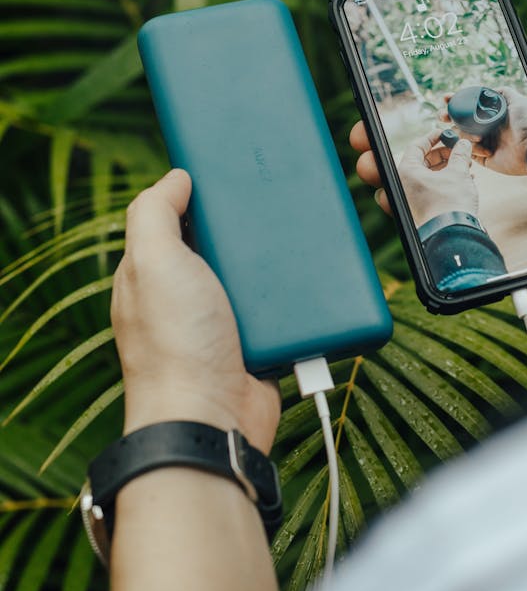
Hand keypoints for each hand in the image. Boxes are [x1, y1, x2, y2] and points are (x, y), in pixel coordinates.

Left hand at [111, 170, 279, 451]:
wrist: (210, 420)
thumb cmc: (174, 346)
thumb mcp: (152, 262)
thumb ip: (154, 212)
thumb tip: (175, 176)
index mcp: (154, 273)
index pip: (176, 219)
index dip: (198, 194)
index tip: (227, 170)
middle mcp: (185, 296)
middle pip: (222, 242)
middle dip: (246, 225)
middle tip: (273, 200)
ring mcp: (222, 321)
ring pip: (257, 274)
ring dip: (275, 262)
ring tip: (296, 238)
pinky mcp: (257, 344)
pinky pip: (282, 309)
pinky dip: (295, 298)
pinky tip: (309, 280)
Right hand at [352, 51, 526, 347]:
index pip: (487, 109)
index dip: (446, 99)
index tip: (408, 89)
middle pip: (455, 149)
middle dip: (408, 137)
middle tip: (370, 129)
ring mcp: (516, 211)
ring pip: (449, 190)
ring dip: (403, 176)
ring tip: (370, 164)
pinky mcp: (512, 251)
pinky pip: (462, 236)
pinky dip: (426, 224)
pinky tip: (398, 206)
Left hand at [397, 129, 477, 226]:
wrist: (452, 236)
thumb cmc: (451, 204)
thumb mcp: (458, 173)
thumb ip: (460, 154)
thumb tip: (463, 143)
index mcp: (405, 171)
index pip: (417, 146)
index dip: (433, 137)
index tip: (445, 134)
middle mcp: (402, 185)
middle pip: (421, 161)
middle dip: (443, 155)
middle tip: (458, 151)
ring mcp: (409, 199)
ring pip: (426, 176)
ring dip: (446, 169)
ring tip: (464, 166)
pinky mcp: (418, 210)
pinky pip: (428, 190)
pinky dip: (443, 183)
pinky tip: (462, 181)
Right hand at [440, 86, 526, 174]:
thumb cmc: (526, 125)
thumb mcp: (517, 101)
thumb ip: (503, 92)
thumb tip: (489, 89)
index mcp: (488, 115)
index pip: (467, 106)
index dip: (455, 101)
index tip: (446, 98)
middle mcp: (483, 127)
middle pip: (457, 120)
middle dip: (447, 116)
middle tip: (443, 116)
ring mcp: (481, 142)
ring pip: (460, 136)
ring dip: (464, 135)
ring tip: (479, 137)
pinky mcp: (481, 157)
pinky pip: (468, 152)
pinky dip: (474, 149)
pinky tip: (486, 149)